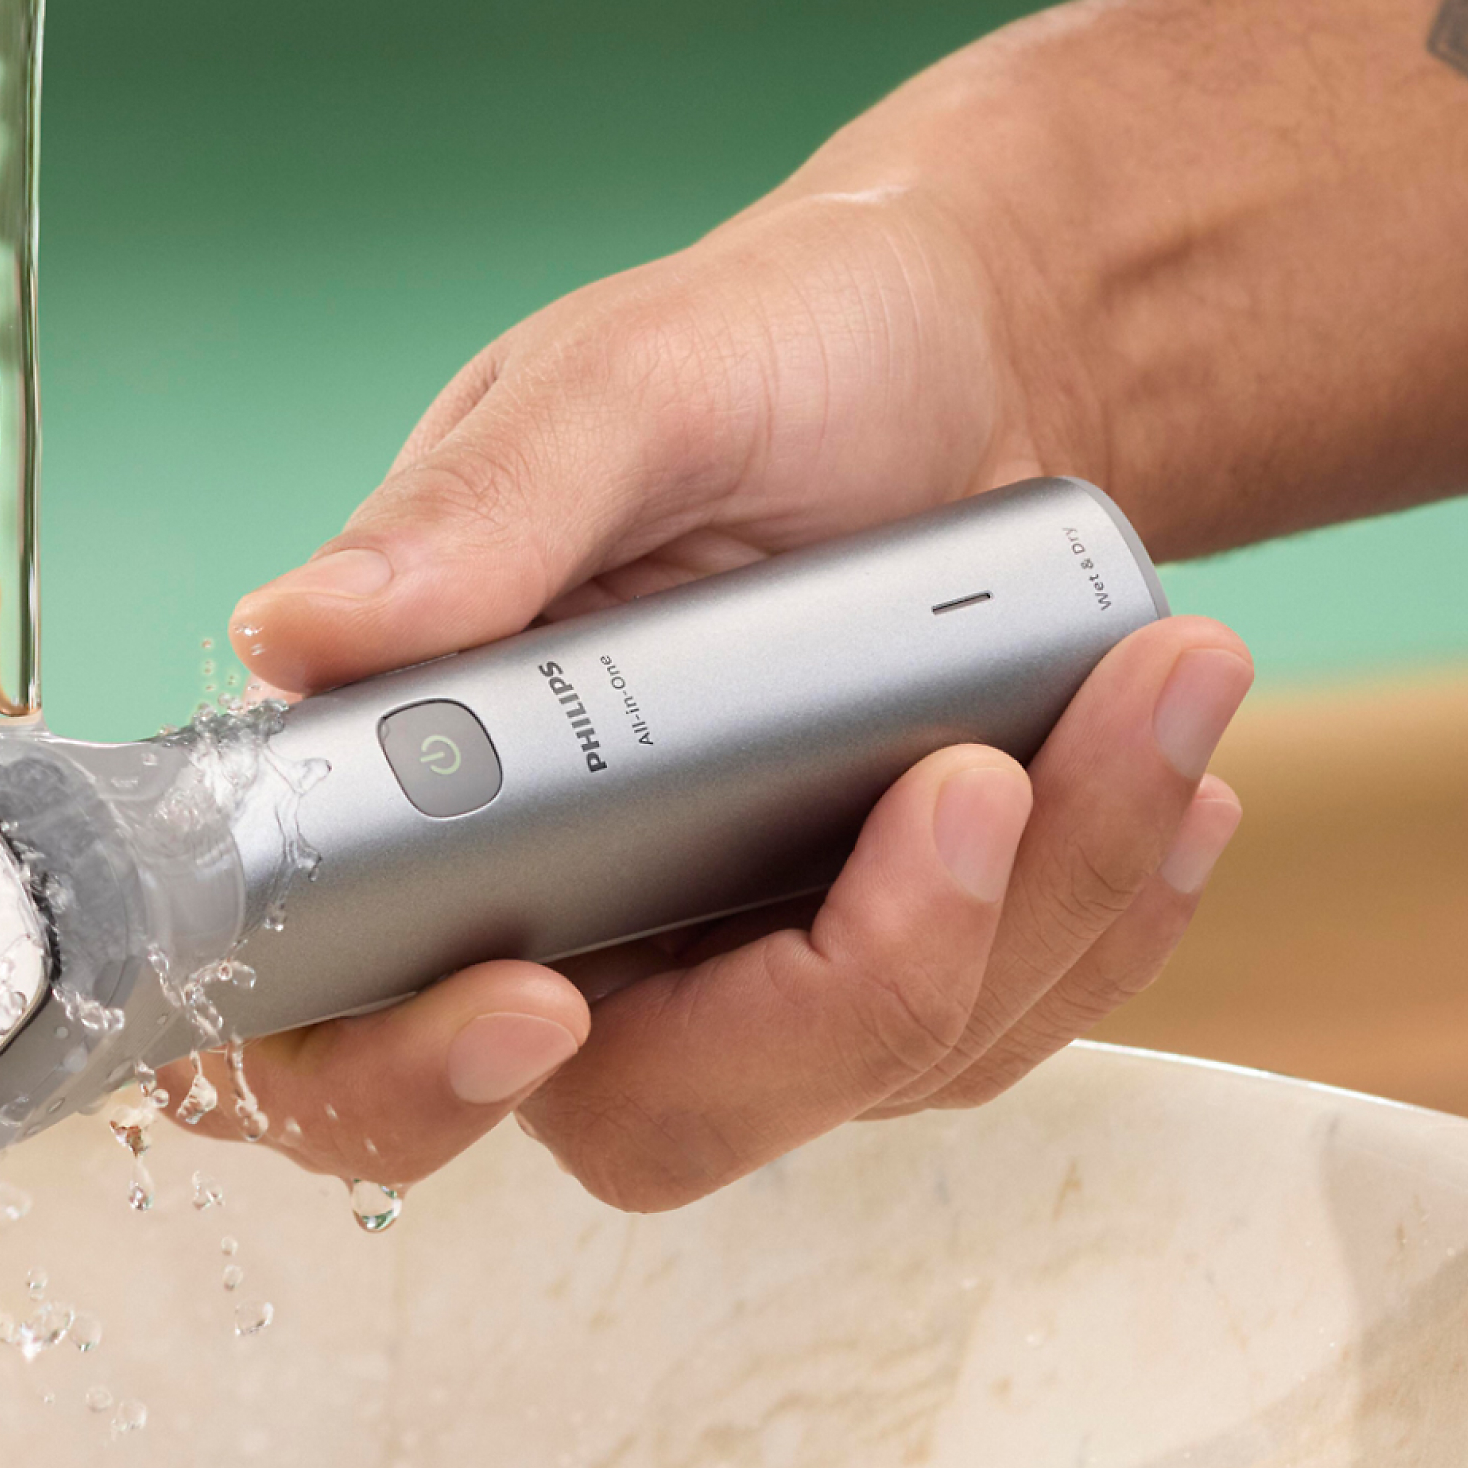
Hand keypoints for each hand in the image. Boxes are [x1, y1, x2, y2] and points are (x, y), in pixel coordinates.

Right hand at [163, 186, 1251, 1210]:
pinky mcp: (881, 975)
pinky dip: (1102, 916)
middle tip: (971, 790)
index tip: (539, 999)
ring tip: (1162, 677)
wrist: (975, 347)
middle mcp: (543, 923)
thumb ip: (475, 514)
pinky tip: (1171, 774)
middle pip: (634, 1120)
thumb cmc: (769, 349)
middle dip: (834, 998)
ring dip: (1036, 905)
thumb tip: (296, 635)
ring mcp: (723, 969)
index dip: (399, 1075)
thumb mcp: (626, 383)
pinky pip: (989, 1037)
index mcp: (413, 800)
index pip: (318, 1038)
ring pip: (854, 1082)